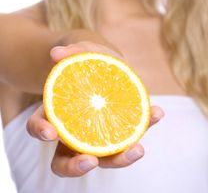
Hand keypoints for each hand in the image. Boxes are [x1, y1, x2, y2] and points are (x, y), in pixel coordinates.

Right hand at [26, 44, 164, 176]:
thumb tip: (57, 53)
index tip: (50, 132)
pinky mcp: (123, 126)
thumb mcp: (79, 51)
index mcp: (56, 114)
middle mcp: (74, 132)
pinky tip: (157, 113)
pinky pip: (133, 130)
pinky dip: (146, 123)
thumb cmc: (85, 60)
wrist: (102, 61)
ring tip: (138, 148)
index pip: (39, 127)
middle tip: (91, 160)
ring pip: (105, 157)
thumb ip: (70, 51)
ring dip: (121, 157)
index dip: (41, 131)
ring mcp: (100, 134)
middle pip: (68, 160)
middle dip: (78, 166)